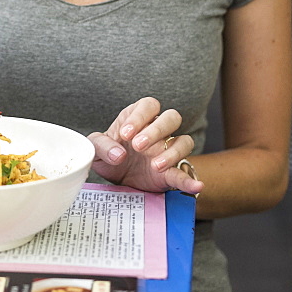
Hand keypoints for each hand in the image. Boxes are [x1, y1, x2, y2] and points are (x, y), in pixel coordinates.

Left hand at [88, 97, 203, 196]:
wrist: (115, 178)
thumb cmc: (108, 155)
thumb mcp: (95, 148)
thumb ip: (102, 146)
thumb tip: (118, 154)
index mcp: (137, 118)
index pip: (147, 106)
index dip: (139, 116)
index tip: (125, 134)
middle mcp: (157, 131)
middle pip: (171, 117)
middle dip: (157, 130)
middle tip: (138, 145)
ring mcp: (167, 150)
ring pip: (184, 141)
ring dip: (173, 152)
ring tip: (155, 165)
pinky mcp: (171, 172)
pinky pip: (186, 172)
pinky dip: (191, 180)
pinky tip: (195, 185)